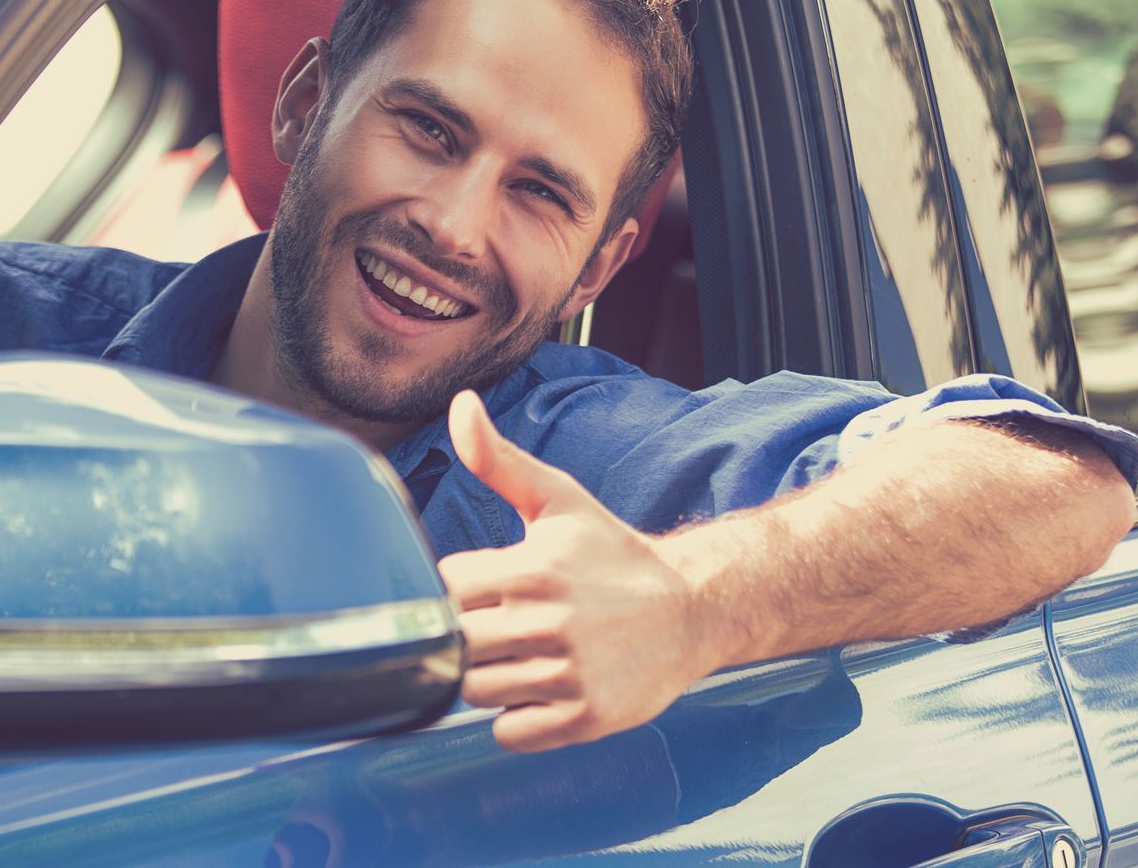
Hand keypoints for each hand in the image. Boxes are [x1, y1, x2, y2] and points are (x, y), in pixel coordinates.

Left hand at [437, 391, 719, 751]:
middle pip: (454, 647)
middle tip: (499, 627)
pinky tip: (539, 689)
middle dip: (467, 638)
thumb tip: (461, 404)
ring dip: (489, 678)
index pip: (444, 590)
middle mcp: (547, 623)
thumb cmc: (612, 553)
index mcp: (531, 568)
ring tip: (521, 656)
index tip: (480, 589)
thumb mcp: (558, 499)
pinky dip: (515, 718)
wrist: (693, 608)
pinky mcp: (585, 718)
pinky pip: (509, 732)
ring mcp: (567, 675)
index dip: (454, 592)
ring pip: (476, 692)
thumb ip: (499, 459)